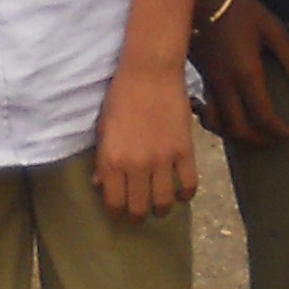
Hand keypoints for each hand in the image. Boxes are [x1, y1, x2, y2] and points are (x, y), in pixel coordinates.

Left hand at [91, 60, 200, 219]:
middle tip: (139, 213)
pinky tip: (180, 192)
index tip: (118, 213)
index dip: (116, 213)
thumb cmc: (120, 97)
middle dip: (137, 215)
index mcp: (111, 159)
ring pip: (164, 203)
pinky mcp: (185, 151)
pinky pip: (189, 185)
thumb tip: (99, 184)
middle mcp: (136, 165)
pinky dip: (185, 194)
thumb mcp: (103, 128)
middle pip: (139, 208)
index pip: (114, 202)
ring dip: (161, 209)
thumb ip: (102, 160)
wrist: (149, 72)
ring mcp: (162, 160)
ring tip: (159, 207)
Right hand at [189, 0, 288, 144]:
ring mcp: (210, 81)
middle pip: (238, 127)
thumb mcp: (272, 28)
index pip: (262, 116)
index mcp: (246, 74)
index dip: (278, 131)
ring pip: (217, 122)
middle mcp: (225, 84)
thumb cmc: (241, 9)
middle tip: (274, 139)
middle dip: (258, 139)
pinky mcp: (201, 75)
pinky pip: (207, 108)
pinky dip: (216, 119)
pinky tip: (225, 117)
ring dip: (234, 133)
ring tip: (251, 132)